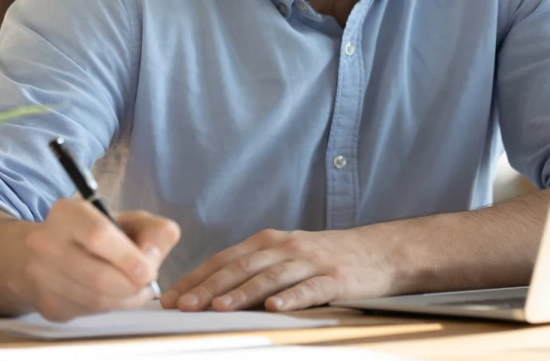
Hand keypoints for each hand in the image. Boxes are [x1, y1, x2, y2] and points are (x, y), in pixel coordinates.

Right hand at [20, 198, 180, 320]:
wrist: (48, 255)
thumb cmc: (97, 234)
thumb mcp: (130, 220)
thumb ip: (154, 231)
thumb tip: (153, 258)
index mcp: (67, 213)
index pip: (98, 236)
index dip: (128, 257)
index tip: (148, 269)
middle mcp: (46, 243)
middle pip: (99, 277)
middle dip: (133, 284)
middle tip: (147, 280)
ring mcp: (42, 277)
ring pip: (97, 300)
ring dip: (126, 298)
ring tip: (134, 286)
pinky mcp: (48, 304)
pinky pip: (90, 312)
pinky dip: (112, 307)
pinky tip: (114, 294)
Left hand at [160, 227, 392, 311]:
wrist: (379, 251)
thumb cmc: (326, 258)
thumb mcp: (287, 255)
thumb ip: (255, 268)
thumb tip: (212, 292)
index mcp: (269, 242)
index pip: (225, 259)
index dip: (196, 277)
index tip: (170, 297)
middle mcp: (286, 247)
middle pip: (241, 267)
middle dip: (208, 287)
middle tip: (182, 305)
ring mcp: (311, 261)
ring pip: (269, 277)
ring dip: (241, 293)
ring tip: (218, 308)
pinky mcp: (335, 278)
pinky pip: (310, 289)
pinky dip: (291, 298)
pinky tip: (274, 308)